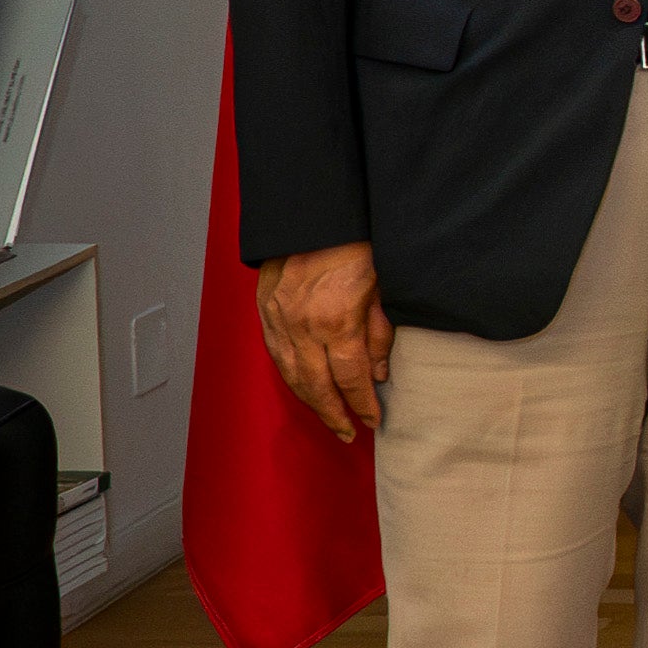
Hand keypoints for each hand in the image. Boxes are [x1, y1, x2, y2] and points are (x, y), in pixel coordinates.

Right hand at [257, 242, 393, 440]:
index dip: (362, 403)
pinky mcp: (265, 310)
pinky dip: (290, 376)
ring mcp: (279, 319)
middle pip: (317, 386)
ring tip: (328, 417)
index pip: (351, 378)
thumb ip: (379, 335)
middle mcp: (303, 326)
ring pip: (292, 374)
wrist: (317, 215)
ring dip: (310, 400)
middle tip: (348, 433)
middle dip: (334, 414)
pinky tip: (303, 387)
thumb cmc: (356, 246)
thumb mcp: (383, 290)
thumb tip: (377, 374)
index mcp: (337, 321)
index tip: (372, 419)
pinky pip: (276, 354)